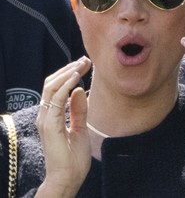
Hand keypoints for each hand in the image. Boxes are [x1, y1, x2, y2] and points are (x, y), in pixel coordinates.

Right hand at [35, 56, 92, 196]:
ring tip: (82, 64)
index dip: (69, 74)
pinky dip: (66, 86)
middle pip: (52, 84)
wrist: (68, 178)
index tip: (85, 64)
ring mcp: (45, 120)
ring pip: (51, 88)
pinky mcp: (50, 125)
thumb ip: (79, 109)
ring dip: (68, 74)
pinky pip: (56, 100)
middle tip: (85, 60)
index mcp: (51, 116)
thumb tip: (81, 90)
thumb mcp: (81, 127)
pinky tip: (77, 79)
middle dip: (69, 69)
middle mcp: (45, 115)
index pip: (56, 88)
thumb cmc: (73, 157)